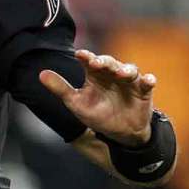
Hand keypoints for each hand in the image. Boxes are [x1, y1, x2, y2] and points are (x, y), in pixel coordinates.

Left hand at [39, 49, 156, 144]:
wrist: (119, 133)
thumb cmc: (97, 114)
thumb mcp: (76, 103)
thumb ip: (60, 88)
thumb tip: (40, 74)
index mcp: (95, 74)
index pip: (89, 61)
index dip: (86, 57)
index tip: (79, 54)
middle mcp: (112, 74)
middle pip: (109, 62)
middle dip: (104, 61)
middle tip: (97, 63)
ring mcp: (128, 81)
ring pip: (129, 69)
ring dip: (126, 69)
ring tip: (121, 73)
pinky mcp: (143, 90)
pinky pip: (148, 82)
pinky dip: (149, 80)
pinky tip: (149, 80)